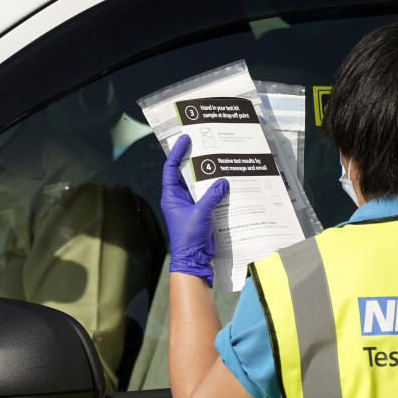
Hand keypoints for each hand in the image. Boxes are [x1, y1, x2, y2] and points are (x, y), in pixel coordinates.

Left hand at [161, 135, 229, 285]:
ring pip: (198, 185)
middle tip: (206, 145)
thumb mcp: (200, 213)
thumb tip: (223, 180)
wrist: (194, 259)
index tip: (185, 139)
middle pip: (185, 173)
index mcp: (171, 196)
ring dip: (207, 175)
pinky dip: (216, 189)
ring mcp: (190, 205)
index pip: (170, 168)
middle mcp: (179, 198)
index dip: (177, 152)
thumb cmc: (189, 237)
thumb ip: (211, 196)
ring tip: (219, 161)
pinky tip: (227, 182)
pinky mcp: (200, 212)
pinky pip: (208, 196)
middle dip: (195, 160)